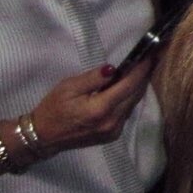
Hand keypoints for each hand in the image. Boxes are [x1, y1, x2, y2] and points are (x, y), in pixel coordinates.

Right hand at [28, 60, 154, 155]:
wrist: (43, 137)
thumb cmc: (53, 108)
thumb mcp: (68, 87)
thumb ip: (93, 78)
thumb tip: (113, 68)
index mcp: (100, 109)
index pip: (129, 85)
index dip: (141, 69)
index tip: (150, 55)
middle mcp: (112, 121)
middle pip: (136, 94)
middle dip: (143, 76)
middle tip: (149, 59)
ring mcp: (114, 131)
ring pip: (133, 104)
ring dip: (137, 87)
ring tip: (140, 70)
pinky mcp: (113, 135)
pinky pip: (127, 112)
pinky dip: (129, 99)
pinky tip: (126, 88)